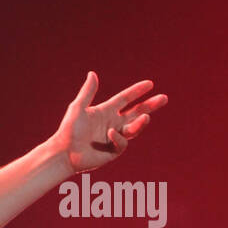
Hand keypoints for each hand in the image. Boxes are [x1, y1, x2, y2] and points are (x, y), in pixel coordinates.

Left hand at [51, 71, 167, 173]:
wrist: (63, 153)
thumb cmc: (68, 130)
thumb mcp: (78, 108)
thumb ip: (87, 92)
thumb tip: (92, 73)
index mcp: (105, 111)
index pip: (125, 99)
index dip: (137, 91)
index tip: (150, 84)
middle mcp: (112, 123)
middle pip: (136, 112)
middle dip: (150, 105)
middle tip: (164, 98)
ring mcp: (114, 137)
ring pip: (134, 128)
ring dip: (141, 122)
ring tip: (146, 117)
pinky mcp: (113, 151)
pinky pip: (122, 142)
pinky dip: (118, 137)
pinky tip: (109, 133)